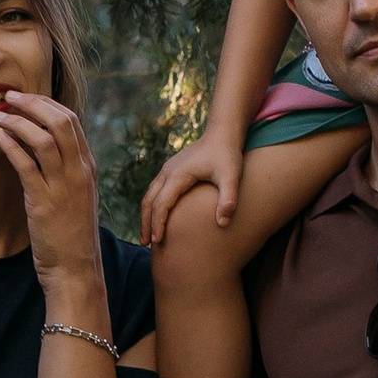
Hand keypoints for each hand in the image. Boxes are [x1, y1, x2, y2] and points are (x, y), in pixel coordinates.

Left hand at [0, 88, 104, 294]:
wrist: (75, 269)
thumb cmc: (71, 235)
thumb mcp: (76, 197)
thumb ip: (65, 171)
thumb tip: (43, 148)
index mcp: (87, 168)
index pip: (72, 122)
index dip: (47, 104)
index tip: (26, 98)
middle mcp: (79, 173)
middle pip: (61, 122)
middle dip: (33, 103)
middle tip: (10, 96)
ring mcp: (64, 187)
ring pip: (45, 139)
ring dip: (18, 122)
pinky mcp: (45, 203)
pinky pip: (27, 165)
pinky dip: (11, 146)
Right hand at [140, 128, 243, 244]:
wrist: (223, 133)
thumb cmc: (228, 155)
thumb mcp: (232, 177)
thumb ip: (228, 199)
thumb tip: (223, 223)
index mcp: (178, 175)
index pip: (162, 204)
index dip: (158, 223)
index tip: (157, 241)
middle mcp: (168, 172)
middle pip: (148, 201)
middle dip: (145, 223)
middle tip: (145, 244)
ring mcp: (168, 170)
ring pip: (149, 195)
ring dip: (146, 215)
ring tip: (148, 235)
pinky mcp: (171, 170)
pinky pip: (156, 191)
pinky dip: (152, 206)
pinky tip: (157, 217)